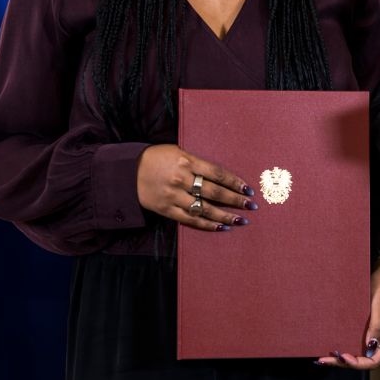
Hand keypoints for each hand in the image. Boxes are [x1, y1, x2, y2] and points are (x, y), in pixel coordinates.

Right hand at [136, 144, 253, 230]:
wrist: (127, 171)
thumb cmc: (157, 158)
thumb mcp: (178, 152)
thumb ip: (198, 163)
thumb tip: (223, 175)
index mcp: (187, 161)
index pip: (218, 173)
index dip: (235, 182)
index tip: (249, 189)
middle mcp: (181, 179)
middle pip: (215, 192)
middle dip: (236, 200)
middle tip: (252, 206)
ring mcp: (173, 196)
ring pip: (205, 208)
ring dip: (226, 215)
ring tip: (242, 220)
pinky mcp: (166, 209)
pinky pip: (190, 219)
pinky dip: (207, 224)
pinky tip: (222, 227)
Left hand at [318, 254, 379, 368]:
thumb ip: (377, 325)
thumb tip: (369, 346)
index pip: (374, 360)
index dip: (359, 363)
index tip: (344, 356)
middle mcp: (379, 339)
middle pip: (363, 360)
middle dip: (344, 362)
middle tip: (324, 359)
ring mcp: (372, 334)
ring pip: (357, 353)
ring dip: (341, 357)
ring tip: (323, 357)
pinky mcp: (366, 328)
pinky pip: (355, 342)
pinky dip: (343, 347)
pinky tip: (331, 346)